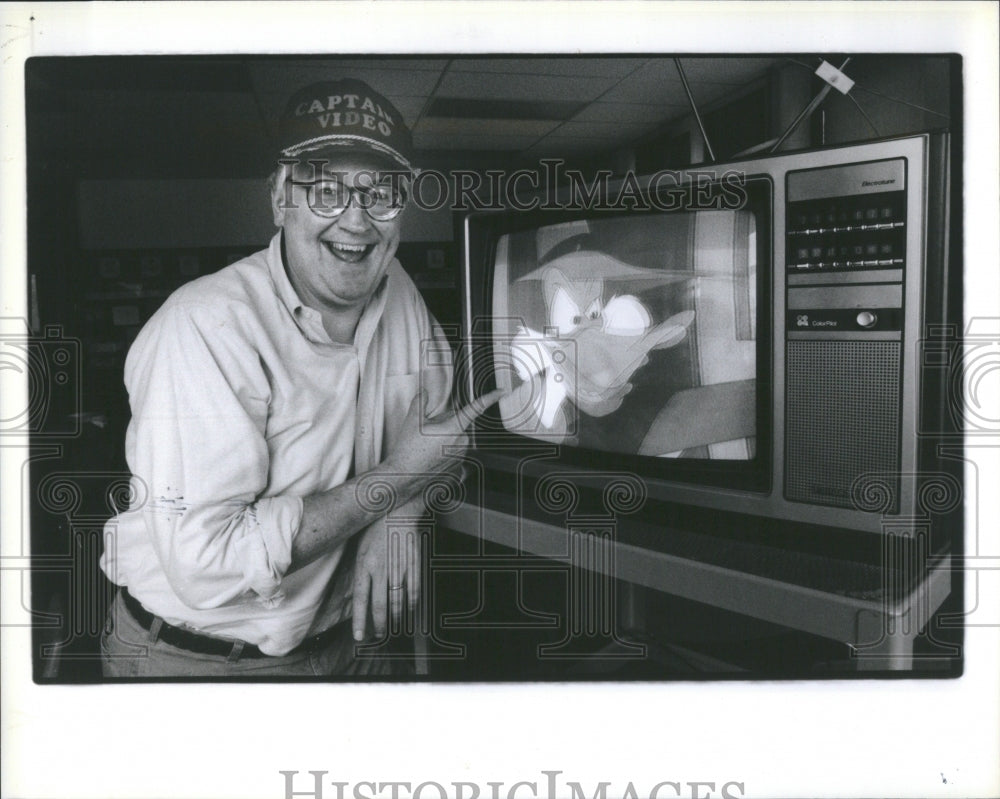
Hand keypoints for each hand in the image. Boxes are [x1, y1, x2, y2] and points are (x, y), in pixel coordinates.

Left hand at [351, 512, 421, 641]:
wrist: (396, 509)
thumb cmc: (374, 529)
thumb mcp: (359, 549)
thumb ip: (359, 572)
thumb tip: (356, 595)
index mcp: (364, 565)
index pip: (361, 599)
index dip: (360, 621)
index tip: (360, 637)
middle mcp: (381, 568)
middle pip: (380, 604)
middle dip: (380, 625)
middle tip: (379, 636)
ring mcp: (399, 567)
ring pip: (398, 600)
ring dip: (396, 618)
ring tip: (395, 627)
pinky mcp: (413, 563)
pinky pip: (414, 589)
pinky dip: (412, 603)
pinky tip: (410, 611)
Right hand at [384, 387, 505, 480]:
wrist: (404, 477)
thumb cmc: (408, 451)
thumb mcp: (411, 421)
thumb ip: (421, 402)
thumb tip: (425, 393)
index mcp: (453, 428)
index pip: (475, 409)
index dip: (489, 398)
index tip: (501, 392)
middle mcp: (461, 442)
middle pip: (457, 422)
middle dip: (444, 422)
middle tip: (426, 431)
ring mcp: (460, 455)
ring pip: (455, 437)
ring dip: (444, 437)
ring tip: (426, 445)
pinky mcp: (457, 466)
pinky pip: (453, 451)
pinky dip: (443, 450)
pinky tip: (430, 455)